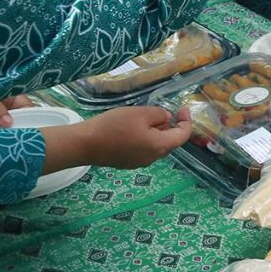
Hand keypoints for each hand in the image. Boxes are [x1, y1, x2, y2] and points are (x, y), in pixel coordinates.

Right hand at [73, 106, 192, 168]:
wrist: (84, 144)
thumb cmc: (114, 127)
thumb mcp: (141, 113)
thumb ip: (159, 115)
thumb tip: (166, 118)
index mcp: (159, 146)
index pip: (183, 136)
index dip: (186, 121)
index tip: (183, 108)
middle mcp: (152, 158)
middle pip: (170, 142)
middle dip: (173, 127)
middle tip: (167, 111)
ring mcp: (138, 162)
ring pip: (156, 146)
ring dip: (158, 132)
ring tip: (150, 118)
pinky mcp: (126, 162)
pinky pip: (144, 149)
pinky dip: (146, 138)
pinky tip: (136, 128)